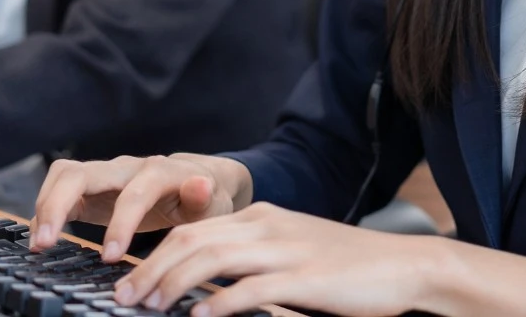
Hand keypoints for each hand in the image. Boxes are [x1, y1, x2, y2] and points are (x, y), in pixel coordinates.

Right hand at [29, 153, 253, 258]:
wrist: (201, 178)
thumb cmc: (206, 194)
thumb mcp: (212, 200)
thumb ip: (202, 196)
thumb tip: (200, 185)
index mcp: (160, 172)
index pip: (135, 192)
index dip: (121, 223)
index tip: (110, 258)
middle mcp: (128, 167)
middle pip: (83, 172)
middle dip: (59, 204)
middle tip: (45, 244)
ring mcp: (108, 175)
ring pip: (65, 174)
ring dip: (46, 206)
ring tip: (39, 244)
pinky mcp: (93, 188)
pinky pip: (61, 188)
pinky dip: (46, 211)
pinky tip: (43, 239)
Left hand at [113, 203, 444, 316]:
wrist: (401, 265)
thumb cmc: (346, 266)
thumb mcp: (294, 250)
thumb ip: (254, 259)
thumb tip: (206, 286)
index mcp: (264, 217)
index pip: (196, 227)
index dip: (156, 254)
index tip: (130, 282)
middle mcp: (270, 226)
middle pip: (195, 239)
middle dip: (152, 269)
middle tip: (124, 298)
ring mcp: (287, 250)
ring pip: (213, 259)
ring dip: (173, 285)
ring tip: (148, 308)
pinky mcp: (304, 278)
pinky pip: (250, 289)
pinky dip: (217, 304)